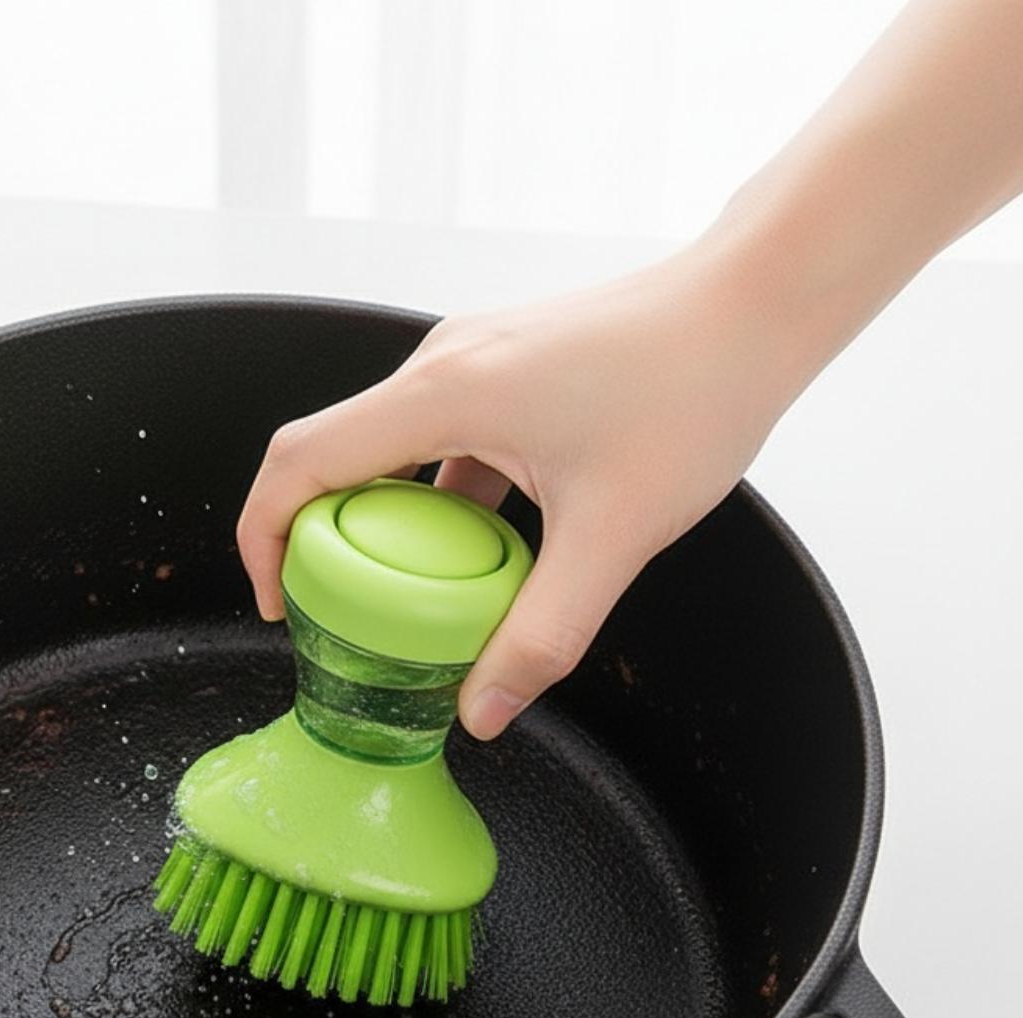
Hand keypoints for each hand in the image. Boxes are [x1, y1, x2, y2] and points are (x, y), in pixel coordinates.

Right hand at [236, 240, 810, 738]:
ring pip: (389, 453)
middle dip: (321, 545)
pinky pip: (440, 443)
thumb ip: (541, 634)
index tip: (280, 605)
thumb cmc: (694, 389)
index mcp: (441, 393)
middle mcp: (441, 366)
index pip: (299, 464)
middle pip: (332, 459)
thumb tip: (482, 713)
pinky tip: (482, 554)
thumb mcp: (613, 536)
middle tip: (342, 619)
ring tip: (411, 600)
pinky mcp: (506, 371)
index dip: (262, 539)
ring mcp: (474, 363)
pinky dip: (438, 504)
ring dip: (386, 528)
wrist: (760, 299)